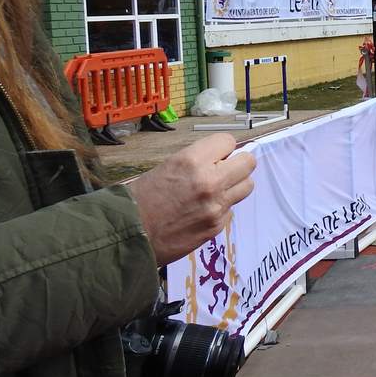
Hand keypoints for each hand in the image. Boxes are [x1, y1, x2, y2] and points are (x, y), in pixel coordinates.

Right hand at [128, 134, 256, 265]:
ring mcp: (217, 205)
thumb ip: (196, 162)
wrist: (127, 235)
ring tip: (215, 191)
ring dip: (234, 185)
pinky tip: (200, 212)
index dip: (222, 147)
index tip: (216, 154)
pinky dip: (221, 208)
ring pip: (246, 186)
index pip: (228, 141)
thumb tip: (219, 159)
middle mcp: (210, 181)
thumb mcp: (166, 167)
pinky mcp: (217, 226)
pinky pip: (230, 209)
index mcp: (192, 160)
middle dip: (237, 164)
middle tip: (224, 170)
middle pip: (248, 162)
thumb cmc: (140, 199)